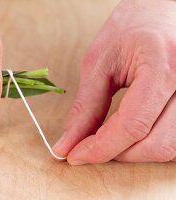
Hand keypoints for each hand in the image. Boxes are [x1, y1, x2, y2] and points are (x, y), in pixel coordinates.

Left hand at [53, 0, 175, 163]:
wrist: (161, 10)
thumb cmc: (129, 29)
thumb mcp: (99, 64)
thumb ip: (85, 108)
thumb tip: (68, 144)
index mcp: (161, 62)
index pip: (132, 124)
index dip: (100, 148)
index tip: (75, 156)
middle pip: (156, 143)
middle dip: (117, 154)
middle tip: (88, 149)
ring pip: (171, 147)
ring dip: (135, 153)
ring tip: (109, 141)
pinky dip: (150, 144)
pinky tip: (131, 135)